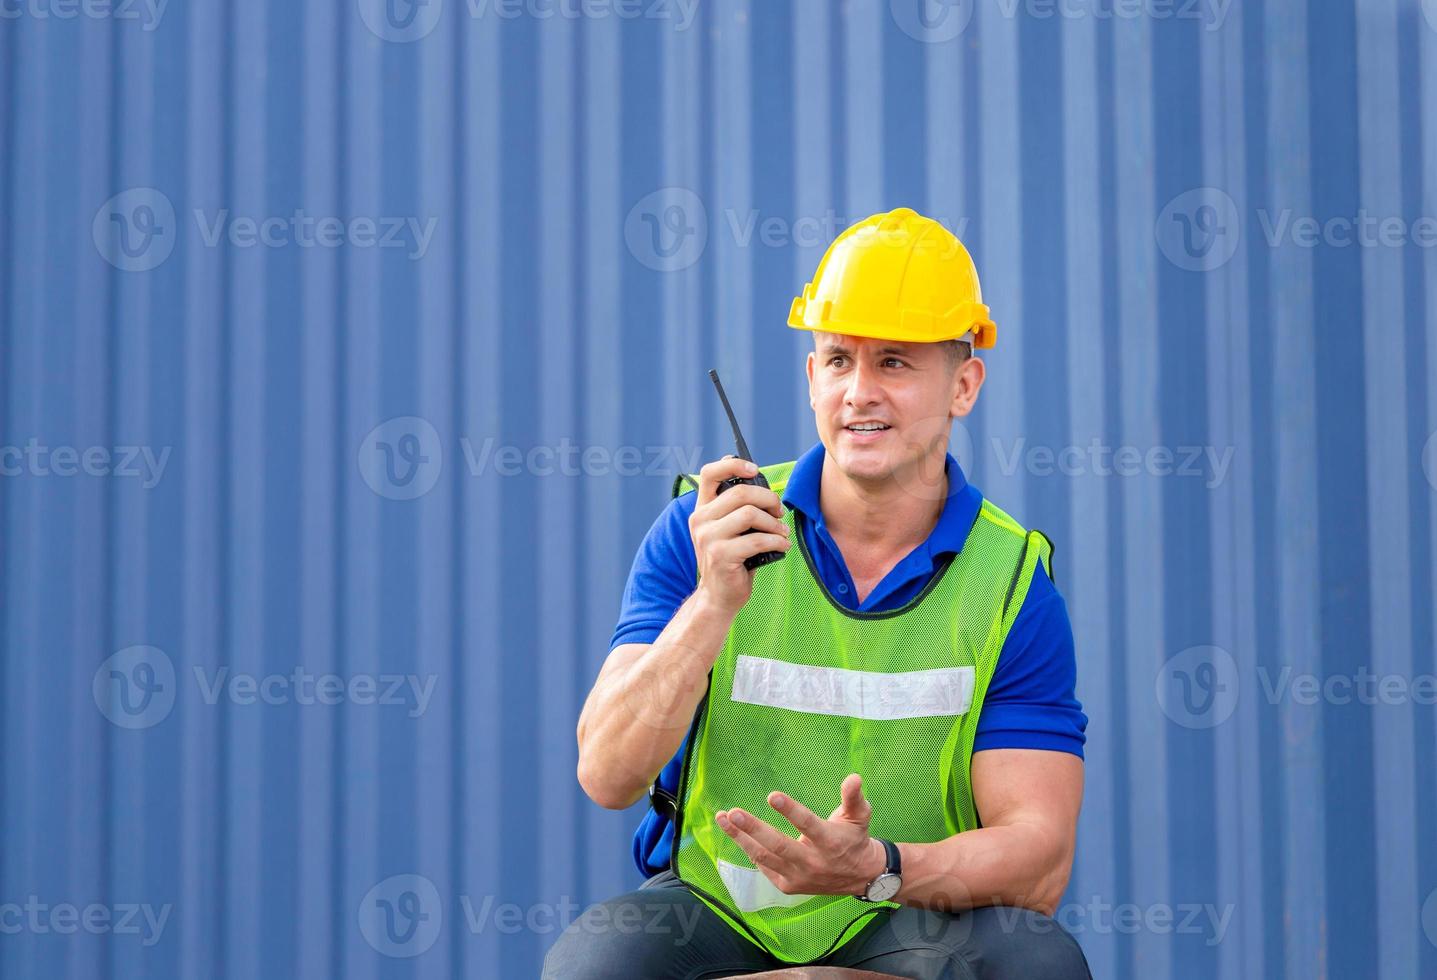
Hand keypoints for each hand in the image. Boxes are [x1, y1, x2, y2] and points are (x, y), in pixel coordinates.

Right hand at [688, 455, 790, 615]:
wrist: (718, 596)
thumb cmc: (731, 559)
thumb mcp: (728, 530)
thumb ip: (737, 508)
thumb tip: (763, 486)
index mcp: (702, 509)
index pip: (710, 474)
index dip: (733, 465)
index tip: (754, 469)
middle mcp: (700, 520)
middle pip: (740, 492)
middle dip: (768, 499)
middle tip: (779, 511)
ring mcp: (708, 538)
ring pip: (750, 514)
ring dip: (774, 523)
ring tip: (782, 532)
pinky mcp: (721, 556)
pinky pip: (757, 540)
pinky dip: (777, 541)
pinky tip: (782, 546)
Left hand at [716, 773, 887, 897]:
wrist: (860, 877)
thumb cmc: (854, 839)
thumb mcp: (860, 816)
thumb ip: (853, 797)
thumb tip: (854, 777)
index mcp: (830, 841)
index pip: (807, 824)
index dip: (790, 810)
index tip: (772, 796)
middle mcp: (812, 862)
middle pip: (778, 844)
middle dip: (753, 828)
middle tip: (733, 812)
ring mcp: (798, 876)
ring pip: (764, 857)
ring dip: (740, 838)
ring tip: (723, 819)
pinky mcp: (788, 885)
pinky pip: (764, 867)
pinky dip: (749, 850)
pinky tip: (736, 834)